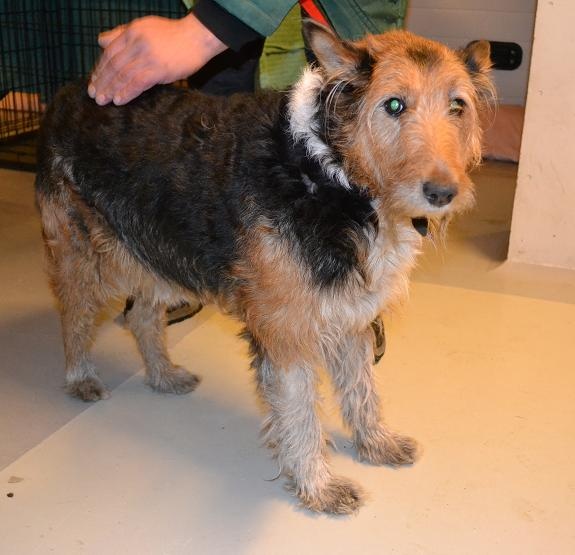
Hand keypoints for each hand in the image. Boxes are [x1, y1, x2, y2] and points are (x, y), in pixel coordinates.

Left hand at [88, 13, 226, 105]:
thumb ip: (122, 33)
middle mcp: (137, 43)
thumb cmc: (173, 34)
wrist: (198, 37)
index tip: (94, 80)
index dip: (100, 68)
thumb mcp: (144, 27)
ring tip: (103, 100)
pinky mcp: (159, 70)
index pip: (110, 52)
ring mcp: (148, 57)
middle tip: (94, 94)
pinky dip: (127, 92)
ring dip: (111, 89)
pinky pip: (138, 83)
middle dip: (102, 81)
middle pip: (114, 64)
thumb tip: (101, 41)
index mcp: (132, 32)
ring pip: (123, 75)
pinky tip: (119, 100)